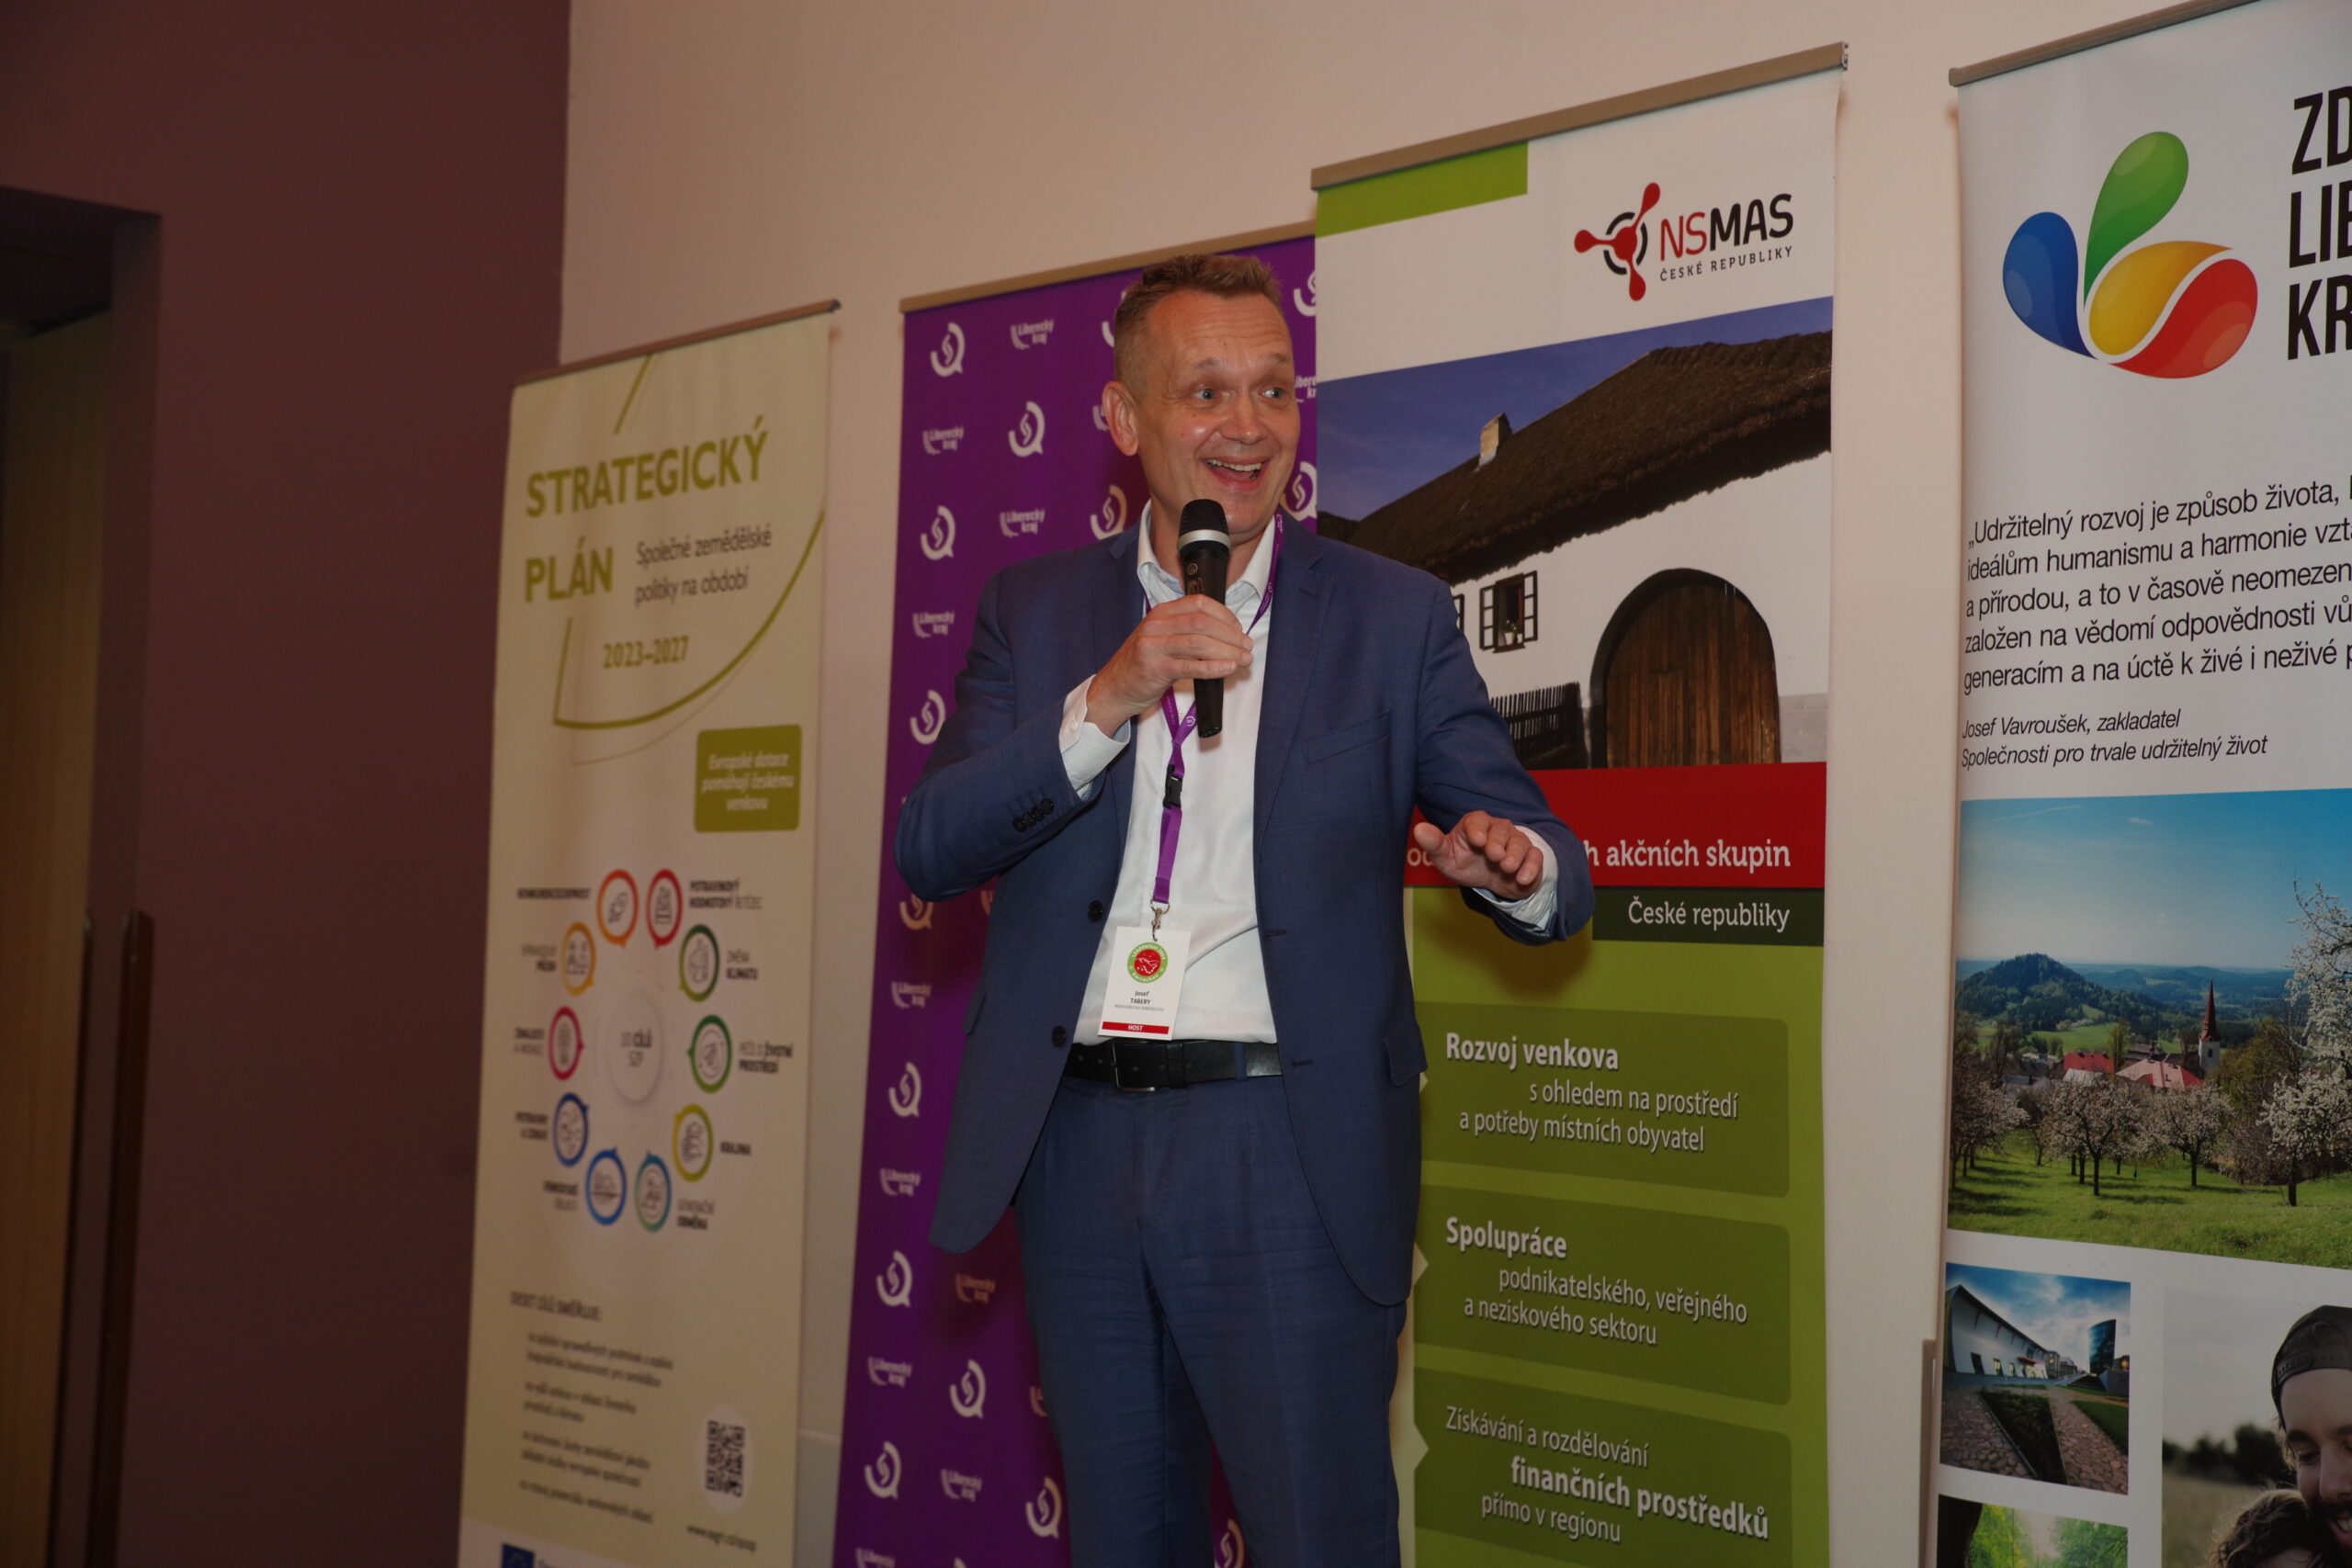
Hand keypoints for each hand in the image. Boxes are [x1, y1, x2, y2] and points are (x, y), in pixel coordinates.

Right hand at [1085, 594, 1252, 731]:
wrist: (1113, 688)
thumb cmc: (1142, 665)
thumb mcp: (1161, 639)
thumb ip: (1187, 632)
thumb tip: (1228, 634)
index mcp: (1161, 613)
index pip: (1200, 603)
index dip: (1225, 615)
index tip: (1238, 629)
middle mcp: (1156, 625)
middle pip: (1203, 623)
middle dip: (1231, 635)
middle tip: (1246, 648)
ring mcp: (1153, 646)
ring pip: (1199, 643)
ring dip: (1227, 651)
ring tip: (1243, 660)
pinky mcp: (1154, 669)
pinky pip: (1190, 666)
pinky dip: (1213, 667)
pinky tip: (1228, 669)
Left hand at [1414, 811, 1543, 898]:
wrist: (1492, 881)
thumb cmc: (1465, 863)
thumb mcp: (1446, 857)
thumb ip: (1434, 844)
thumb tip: (1418, 829)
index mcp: (1475, 824)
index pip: (1477, 820)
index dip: (1477, 829)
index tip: (1477, 841)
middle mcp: (1498, 828)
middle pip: (1500, 830)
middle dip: (1497, 843)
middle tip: (1494, 856)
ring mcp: (1516, 841)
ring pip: (1519, 842)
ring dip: (1514, 855)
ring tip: (1507, 868)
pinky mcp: (1531, 855)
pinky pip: (1535, 857)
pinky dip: (1531, 867)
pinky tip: (1522, 878)